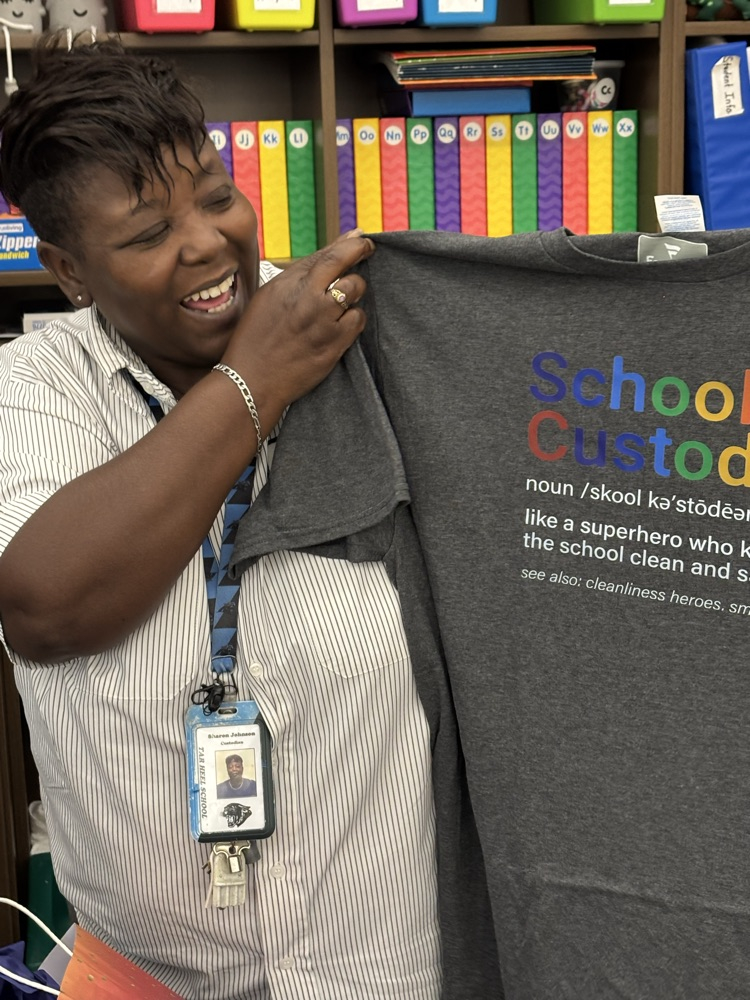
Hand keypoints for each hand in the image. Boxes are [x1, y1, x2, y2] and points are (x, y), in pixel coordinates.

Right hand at [220, 232, 375, 429]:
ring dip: (355, 291)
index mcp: (287, 284)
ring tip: (343, 301)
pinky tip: (342, 325)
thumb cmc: (255, 340)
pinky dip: (354, 319)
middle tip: (367, 250)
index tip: (359, 238)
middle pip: (344, 262)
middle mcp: (306, 297)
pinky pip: (359, 319)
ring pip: (356, 289)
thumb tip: (323, 258)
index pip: (325, 255)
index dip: (347, 243)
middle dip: (361, 251)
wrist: (251, 381)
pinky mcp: (334, 343)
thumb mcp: (267, 300)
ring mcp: (323, 320)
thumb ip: (294, 279)